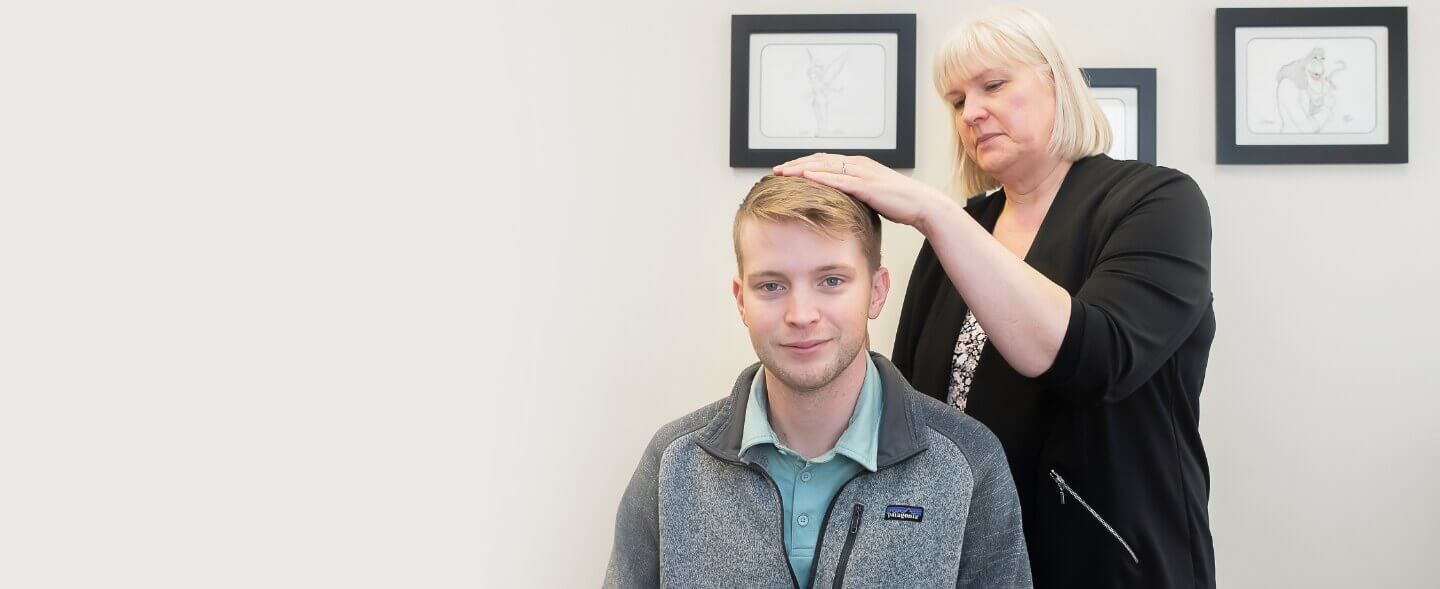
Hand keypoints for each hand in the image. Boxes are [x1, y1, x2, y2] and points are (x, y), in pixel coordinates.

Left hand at [772, 154, 950, 231]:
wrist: (921, 204)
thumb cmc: (897, 202)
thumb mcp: (870, 194)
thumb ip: (853, 192)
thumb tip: (837, 201)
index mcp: (857, 164)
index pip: (824, 160)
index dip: (802, 163)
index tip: (785, 170)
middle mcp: (858, 164)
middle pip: (820, 160)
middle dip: (796, 165)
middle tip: (776, 171)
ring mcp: (862, 173)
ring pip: (826, 167)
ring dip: (802, 169)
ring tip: (784, 173)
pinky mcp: (867, 185)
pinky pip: (840, 180)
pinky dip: (822, 178)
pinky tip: (807, 178)